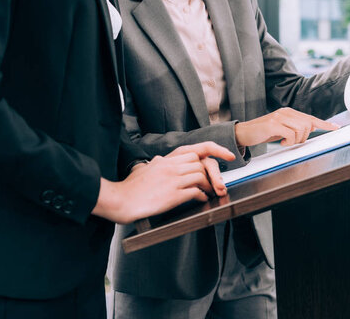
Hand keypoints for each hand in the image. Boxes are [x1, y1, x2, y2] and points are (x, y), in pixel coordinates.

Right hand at [92, 142, 234, 223]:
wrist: (121, 200)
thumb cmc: (130, 187)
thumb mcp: (144, 169)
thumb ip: (156, 164)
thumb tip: (159, 162)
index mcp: (165, 160)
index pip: (195, 150)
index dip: (216, 150)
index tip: (228, 155)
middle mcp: (170, 167)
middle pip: (200, 164)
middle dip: (211, 173)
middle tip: (215, 183)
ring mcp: (172, 180)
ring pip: (201, 176)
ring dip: (209, 186)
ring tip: (210, 193)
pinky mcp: (172, 195)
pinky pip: (195, 192)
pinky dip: (202, 196)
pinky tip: (201, 199)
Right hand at [234, 107, 338, 147]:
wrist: (244, 133)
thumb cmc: (263, 133)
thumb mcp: (281, 130)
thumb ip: (294, 128)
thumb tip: (309, 130)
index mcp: (290, 112)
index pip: (311, 118)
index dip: (325, 124)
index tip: (337, 127)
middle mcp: (286, 112)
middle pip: (308, 125)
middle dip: (303, 137)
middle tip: (291, 142)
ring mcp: (279, 116)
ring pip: (301, 129)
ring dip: (295, 140)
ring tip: (284, 142)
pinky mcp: (273, 123)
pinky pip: (290, 134)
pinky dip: (288, 141)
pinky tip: (280, 142)